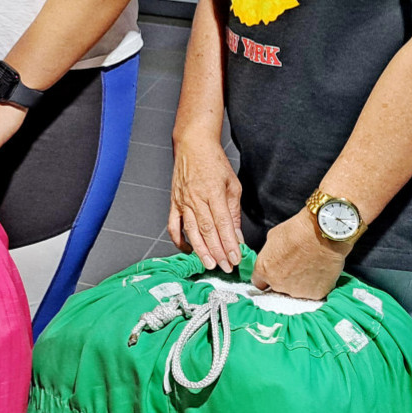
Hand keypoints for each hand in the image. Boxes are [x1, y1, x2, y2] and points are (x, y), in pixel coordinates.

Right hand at [168, 127, 244, 271]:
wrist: (193, 145)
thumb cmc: (214, 162)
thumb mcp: (232, 184)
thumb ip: (234, 212)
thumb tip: (237, 235)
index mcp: (213, 192)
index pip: (223, 223)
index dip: (229, 243)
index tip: (236, 258)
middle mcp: (196, 198)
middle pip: (207, 230)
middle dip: (217, 251)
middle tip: (225, 267)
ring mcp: (183, 201)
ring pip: (191, 230)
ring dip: (200, 249)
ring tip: (209, 263)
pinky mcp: (174, 203)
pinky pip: (173, 225)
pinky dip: (179, 239)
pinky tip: (188, 249)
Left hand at [251, 213, 347, 300]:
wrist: (324, 233)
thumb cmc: (300, 231)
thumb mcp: (273, 237)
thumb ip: (269, 254)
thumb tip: (273, 258)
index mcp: (264, 270)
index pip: (259, 282)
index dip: (267, 276)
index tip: (274, 272)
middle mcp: (278, 284)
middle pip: (278, 287)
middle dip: (284, 278)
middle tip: (295, 265)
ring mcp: (298, 291)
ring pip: (295, 291)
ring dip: (300, 282)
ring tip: (308, 266)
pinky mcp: (316, 294)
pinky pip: (313, 292)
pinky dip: (315, 285)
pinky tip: (318, 271)